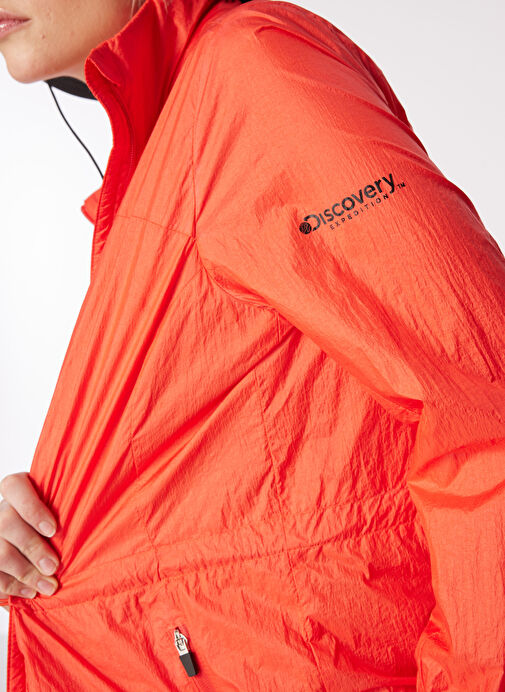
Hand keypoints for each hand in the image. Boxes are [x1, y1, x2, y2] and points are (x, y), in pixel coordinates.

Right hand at [0, 472, 59, 611]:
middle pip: (7, 525)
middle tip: (54, 566)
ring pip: (0, 554)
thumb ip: (66, 505)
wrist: (35, 534)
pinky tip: (31, 592)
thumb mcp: (59, 504)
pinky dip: (13, 586)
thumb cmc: (55, 516)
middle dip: (33, 548)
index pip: (14, 487)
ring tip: (49, 586)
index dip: (31, 508)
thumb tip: (95, 515)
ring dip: (26, 573)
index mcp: (15, 489)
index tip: (53, 529)